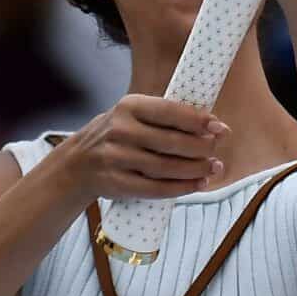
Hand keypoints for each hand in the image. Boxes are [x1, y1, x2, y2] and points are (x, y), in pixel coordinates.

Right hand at [63, 94, 229, 202]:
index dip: (199, 121)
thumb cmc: (118, 135)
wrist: (76, 164)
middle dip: (202, 148)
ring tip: (214, 167)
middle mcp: (121, 130)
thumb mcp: (134, 115)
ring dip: (197, 169)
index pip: (171, 112)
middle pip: (173, 142)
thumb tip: (213, 126)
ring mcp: (117, 158)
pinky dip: (182, 188)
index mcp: (129, 106)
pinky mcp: (117, 183)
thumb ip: (167, 117)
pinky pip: (156, 188)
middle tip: (217, 150)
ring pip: (167, 167)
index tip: (220, 128)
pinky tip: (198, 184)